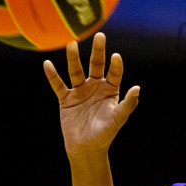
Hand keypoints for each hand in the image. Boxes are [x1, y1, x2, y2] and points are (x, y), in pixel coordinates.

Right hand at [43, 33, 140, 156]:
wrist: (86, 148)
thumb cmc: (105, 134)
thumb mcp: (118, 119)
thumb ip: (128, 104)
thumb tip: (137, 88)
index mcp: (110, 90)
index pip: (114, 73)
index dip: (115, 65)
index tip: (115, 56)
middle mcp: (95, 86)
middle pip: (95, 65)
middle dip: (98, 51)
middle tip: (100, 36)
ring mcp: (80, 91)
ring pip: (76, 71)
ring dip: (73, 58)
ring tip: (71, 44)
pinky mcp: (66, 99)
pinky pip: (58, 85)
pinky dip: (53, 76)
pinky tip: (48, 64)